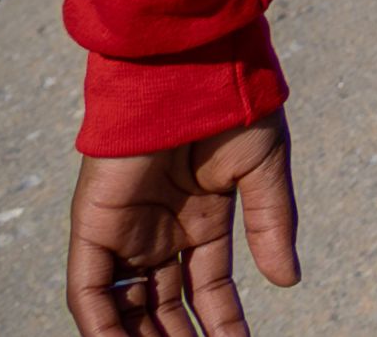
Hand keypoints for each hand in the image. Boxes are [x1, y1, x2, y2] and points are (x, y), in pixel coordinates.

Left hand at [66, 118, 296, 336]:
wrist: (188, 67)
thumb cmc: (230, 105)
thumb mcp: (261, 170)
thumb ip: (270, 225)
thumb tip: (287, 282)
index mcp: (201, 218)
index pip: (208, 288)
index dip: (223, 324)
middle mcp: (160, 232)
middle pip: (164, 306)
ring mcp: (125, 232)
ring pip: (126, 308)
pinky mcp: (92, 228)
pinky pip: (89, 293)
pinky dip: (102, 328)